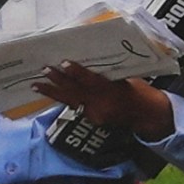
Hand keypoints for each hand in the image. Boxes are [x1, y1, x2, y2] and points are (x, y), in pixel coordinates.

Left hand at [31, 61, 174, 139]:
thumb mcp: (126, 78)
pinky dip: (63, 99)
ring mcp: (96, 115)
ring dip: (53, 93)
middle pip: (76, 92)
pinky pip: (75, 107)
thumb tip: (86, 63)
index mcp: (114, 92)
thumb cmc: (139, 91)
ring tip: (37, 85)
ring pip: (71, 102)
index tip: (64, 63)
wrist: (147, 115)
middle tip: (44, 71)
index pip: (92, 81)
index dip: (77, 73)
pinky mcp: (93, 120)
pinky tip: (51, 93)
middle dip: (58, 82)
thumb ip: (106, 75)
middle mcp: (102, 105)